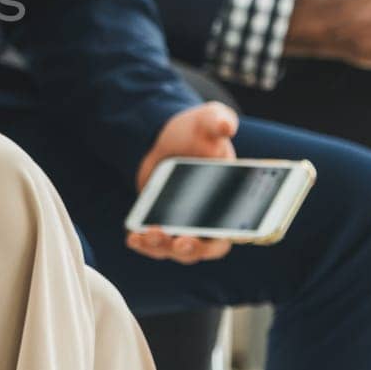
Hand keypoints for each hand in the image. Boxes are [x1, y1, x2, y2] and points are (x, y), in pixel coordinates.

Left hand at [127, 102, 239, 264]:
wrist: (164, 138)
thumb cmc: (195, 132)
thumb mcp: (207, 120)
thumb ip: (218, 121)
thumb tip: (225, 125)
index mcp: (230, 202)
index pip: (237, 230)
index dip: (231, 238)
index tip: (220, 235)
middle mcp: (209, 219)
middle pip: (205, 248)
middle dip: (193, 249)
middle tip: (181, 241)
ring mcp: (183, 225)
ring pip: (177, 249)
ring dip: (163, 247)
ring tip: (149, 234)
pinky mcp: (161, 224)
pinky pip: (154, 243)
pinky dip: (144, 244)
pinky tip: (133, 237)